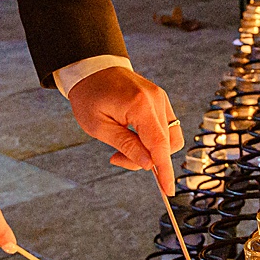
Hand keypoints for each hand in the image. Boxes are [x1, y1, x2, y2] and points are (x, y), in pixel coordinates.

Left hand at [68, 66, 181, 194]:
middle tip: (116, 158)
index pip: (160, 145)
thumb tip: (149, 165)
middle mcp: (156, 100)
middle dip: (147, 160)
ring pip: (169, 137)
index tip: (168, 190)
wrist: (91, 68)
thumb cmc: (90, 96)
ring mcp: (160, 98)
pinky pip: (165, 126)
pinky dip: (152, 139)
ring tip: (122, 149)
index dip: (165, 170)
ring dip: (150, 150)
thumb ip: (126, 146)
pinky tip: (132, 138)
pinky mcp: (159, 99)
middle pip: (166, 144)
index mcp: (141, 105)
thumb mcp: (99, 127)